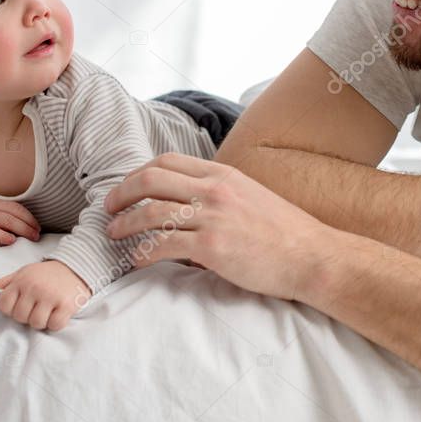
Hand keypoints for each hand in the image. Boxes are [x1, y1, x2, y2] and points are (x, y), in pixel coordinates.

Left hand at [0, 260, 90, 330]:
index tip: (23, 305)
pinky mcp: (66, 305)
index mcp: (21, 281)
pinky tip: (59, 314)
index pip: (4, 306)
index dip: (12, 309)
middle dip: (28, 316)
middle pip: (19, 317)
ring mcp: (51, 296)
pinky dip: (56, 324)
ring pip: (36, 323)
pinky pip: (54, 325)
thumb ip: (4, 283)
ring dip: (42, 321)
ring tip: (48, 311)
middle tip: (38, 307)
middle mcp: (34, 288)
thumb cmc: (47, 273)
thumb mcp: (24, 272)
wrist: (78, 265)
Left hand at [103, 153, 338, 300]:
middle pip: (152, 178)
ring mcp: (213, 217)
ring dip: (125, 223)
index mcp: (224, 174)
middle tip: (108, 208)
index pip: (168, 161)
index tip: (126, 188)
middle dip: (122, 192)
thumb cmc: (285, 232)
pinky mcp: (213, 247)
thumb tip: (190, 203)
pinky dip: (142, 252)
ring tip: (113, 234)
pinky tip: (136, 259)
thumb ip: (220, 193)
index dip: (138, 173)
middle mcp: (215, 190)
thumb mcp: (252, 196)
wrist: (312, 256)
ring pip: (152, 211)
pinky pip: (164, 245)